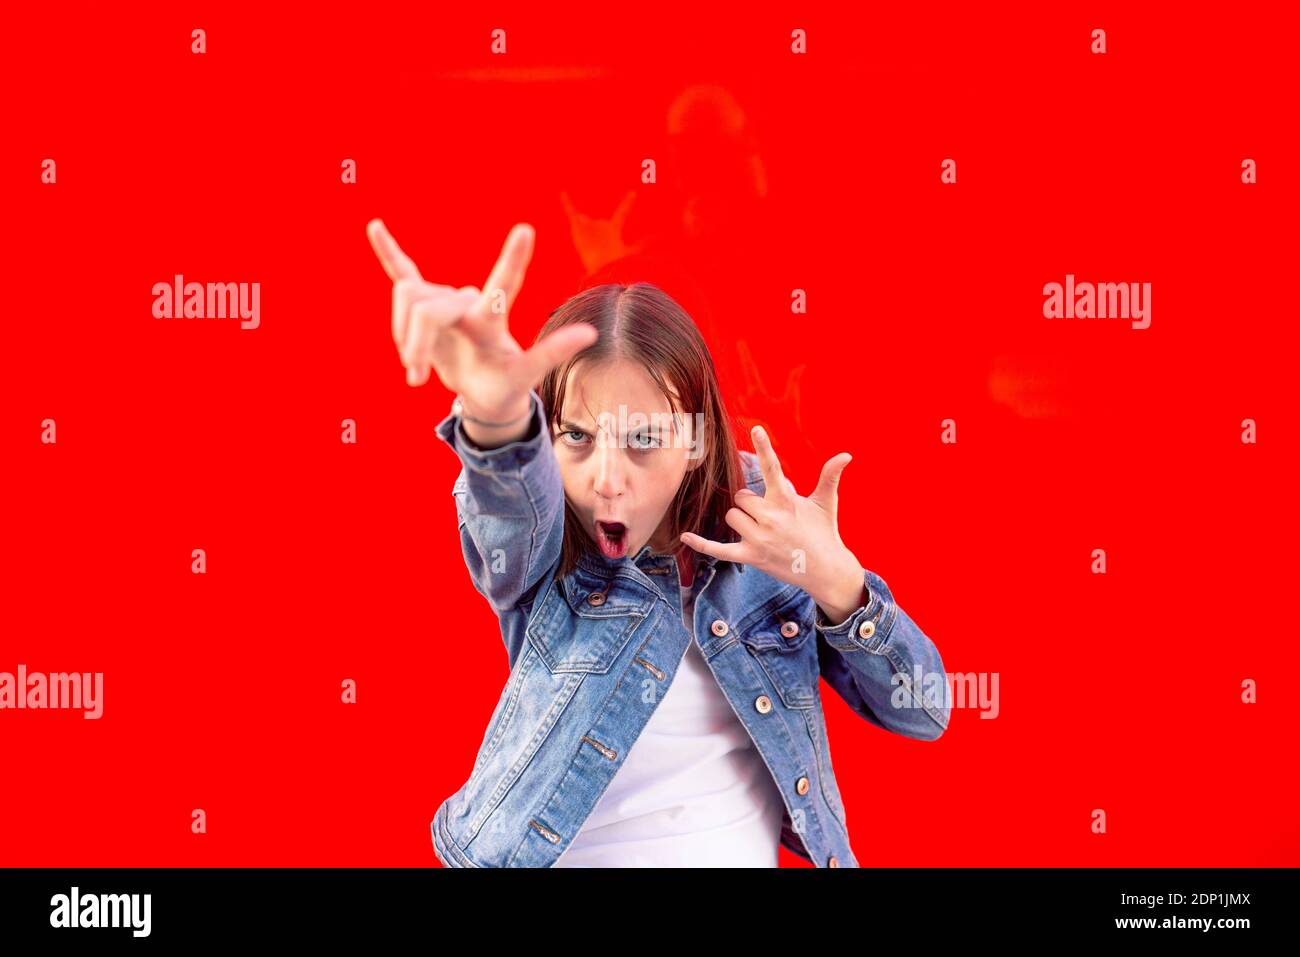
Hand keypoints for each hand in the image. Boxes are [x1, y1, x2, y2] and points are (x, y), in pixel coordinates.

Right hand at [365, 218, 597, 411]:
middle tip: (416, 378)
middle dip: (415, 342)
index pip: (502, 286)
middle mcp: (469, 302)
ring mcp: (445, 301)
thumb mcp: (526, 377)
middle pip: (427, 307)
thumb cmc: (506, 387)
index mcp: (492, 320)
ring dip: (402, 335)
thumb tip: (592, 332)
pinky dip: (389, 252)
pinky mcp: (426, 305)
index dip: (513, 261)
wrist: (485, 392)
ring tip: (413, 368)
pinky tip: (374, 226)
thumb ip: (551, 353)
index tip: (526, 230)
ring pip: (407, 298)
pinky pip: (404, 274)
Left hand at [680, 425, 866, 622]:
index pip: (773, 468)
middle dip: (751, 502)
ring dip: (741, 519)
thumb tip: (846, 455)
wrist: (826, 571)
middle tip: (770, 515)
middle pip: (741, 497)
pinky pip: (719, 549)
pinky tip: (685, 535)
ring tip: (762, 529)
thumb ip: (830, 476)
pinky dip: (701, 543)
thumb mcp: (826, 503)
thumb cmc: (824, 532)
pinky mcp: (750, 556)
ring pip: (732, 516)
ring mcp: (759, 539)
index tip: (757, 428)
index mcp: (786, 500)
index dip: (764, 447)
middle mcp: (771, 518)